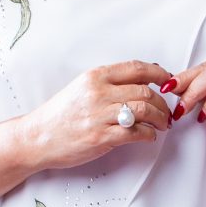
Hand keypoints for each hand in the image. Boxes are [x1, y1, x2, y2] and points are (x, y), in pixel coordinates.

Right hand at [24, 57, 175, 169]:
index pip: (137, 69)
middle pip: (145, 92)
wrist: (37, 137)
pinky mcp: (101, 136)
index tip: (168, 81)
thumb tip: (143, 77)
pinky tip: (148, 136)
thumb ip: (110, 83)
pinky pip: (135, 133)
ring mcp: (99, 115)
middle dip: (163, 103)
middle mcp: (98, 92)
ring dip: (160, 119)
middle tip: (167, 112)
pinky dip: (148, 135)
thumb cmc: (60, 115)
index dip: (159, 74)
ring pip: (144, 111)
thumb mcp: (82, 88)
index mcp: (95, 77)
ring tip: (162, 125)